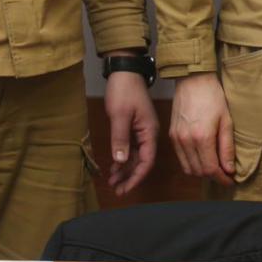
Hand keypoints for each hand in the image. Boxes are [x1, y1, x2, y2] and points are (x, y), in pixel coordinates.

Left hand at [102, 70, 159, 195]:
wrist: (125, 71)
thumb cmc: (124, 91)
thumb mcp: (120, 115)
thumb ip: (121, 139)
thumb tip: (121, 162)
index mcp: (149, 131)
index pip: (147, 161)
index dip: (136, 177)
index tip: (125, 189)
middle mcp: (148, 133)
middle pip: (142, 161)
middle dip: (130, 177)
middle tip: (116, 190)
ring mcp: (141, 130)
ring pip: (136, 156)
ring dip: (125, 169)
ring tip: (112, 181)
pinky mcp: (134, 127)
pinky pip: (130, 148)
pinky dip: (123, 158)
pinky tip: (114, 167)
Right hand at [168, 72, 234, 185]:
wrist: (193, 81)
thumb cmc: (213, 97)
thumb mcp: (226, 120)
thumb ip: (227, 147)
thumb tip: (229, 169)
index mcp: (202, 137)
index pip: (210, 169)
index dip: (222, 178)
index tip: (231, 180)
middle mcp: (186, 141)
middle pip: (198, 171)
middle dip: (213, 176)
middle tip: (225, 175)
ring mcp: (176, 139)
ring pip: (188, 168)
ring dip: (201, 172)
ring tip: (215, 167)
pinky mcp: (171, 136)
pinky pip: (181, 158)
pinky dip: (192, 163)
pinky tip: (202, 158)